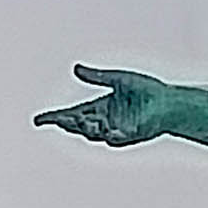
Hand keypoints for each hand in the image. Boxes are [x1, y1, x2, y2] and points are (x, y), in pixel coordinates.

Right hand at [37, 65, 176, 145]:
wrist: (169, 102)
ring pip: (93, 134)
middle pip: (78, 126)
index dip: (54, 118)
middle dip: (66, 123)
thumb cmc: (147, 90)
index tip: (38, 120)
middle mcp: (104, 121)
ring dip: (85, 127)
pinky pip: (115, 138)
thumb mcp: (117, 79)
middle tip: (56, 119)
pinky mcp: (130, 136)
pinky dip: (109, 135)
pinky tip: (103, 131)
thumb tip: (75, 68)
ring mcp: (116, 131)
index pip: (71, 115)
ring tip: (76, 119)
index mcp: (99, 108)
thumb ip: (97, 76)